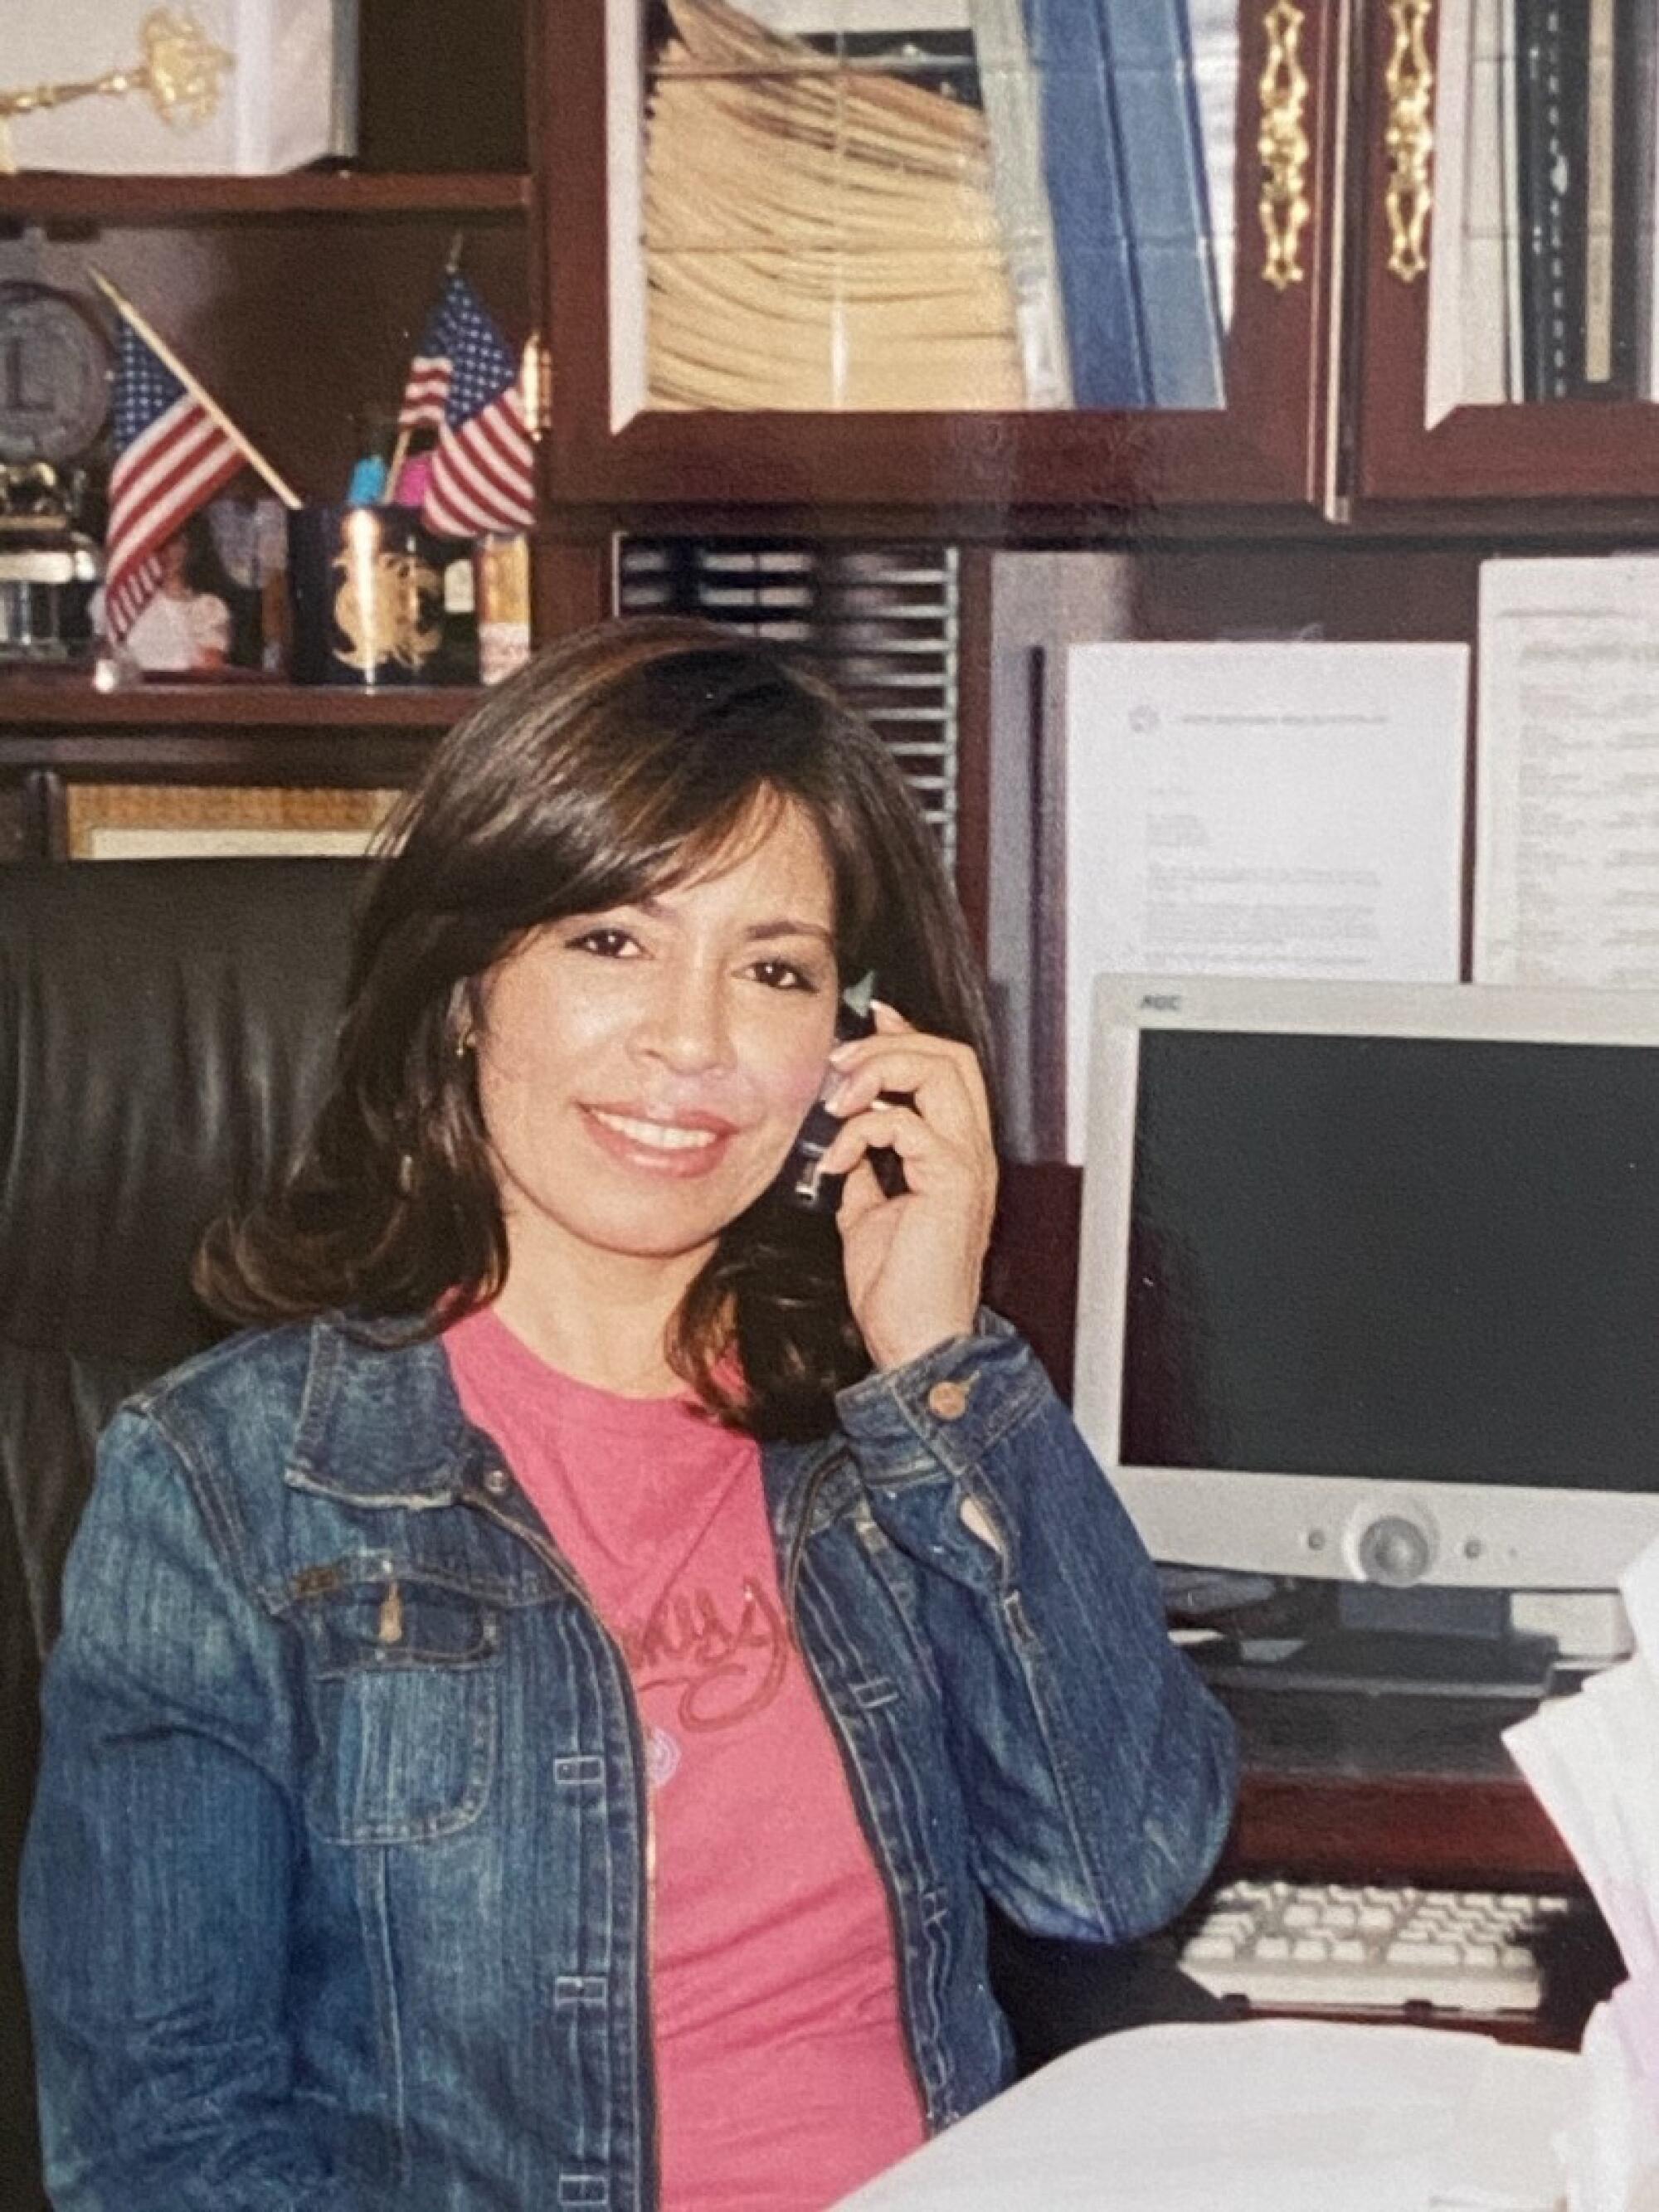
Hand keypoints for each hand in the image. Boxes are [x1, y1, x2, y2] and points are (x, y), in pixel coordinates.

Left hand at [815, 1002, 997, 1370]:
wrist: (915, 1342)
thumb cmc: (898, 1290)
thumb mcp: (869, 1213)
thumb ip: (866, 1172)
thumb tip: (843, 1143)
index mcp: (956, 1153)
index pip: (948, 1068)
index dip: (908, 1034)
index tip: (868, 1022)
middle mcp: (971, 1151)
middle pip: (953, 1054)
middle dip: (891, 1043)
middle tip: (839, 1064)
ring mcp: (967, 1164)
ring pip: (942, 1070)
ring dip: (880, 1071)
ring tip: (837, 1101)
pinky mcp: (952, 1181)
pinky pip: (906, 1124)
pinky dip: (860, 1132)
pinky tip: (835, 1164)